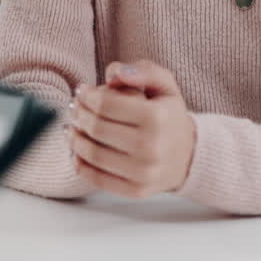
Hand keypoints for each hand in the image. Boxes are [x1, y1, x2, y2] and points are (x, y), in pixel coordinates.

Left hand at [67, 60, 195, 198]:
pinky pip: (97, 178)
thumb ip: (142, 71)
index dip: (87, 96)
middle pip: (96, 128)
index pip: (106, 104)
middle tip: (74, 107)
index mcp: (158, 117)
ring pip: (92, 154)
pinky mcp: (136, 190)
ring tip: (72, 127)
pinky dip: (80, 163)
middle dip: (79, 115)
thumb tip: (114, 72)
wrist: (188, 156)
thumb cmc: (169, 116)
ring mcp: (144, 172)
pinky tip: (77, 150)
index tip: (81, 90)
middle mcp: (152, 146)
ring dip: (75, 139)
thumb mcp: (164, 85)